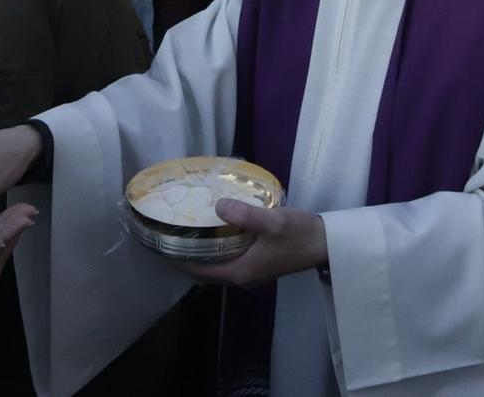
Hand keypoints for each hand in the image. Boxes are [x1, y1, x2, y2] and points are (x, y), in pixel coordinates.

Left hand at [175, 200, 327, 290]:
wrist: (325, 244)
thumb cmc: (299, 235)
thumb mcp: (272, 222)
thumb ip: (244, 215)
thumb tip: (217, 206)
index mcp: (239, 272)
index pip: (198, 270)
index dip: (176, 260)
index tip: (159, 244)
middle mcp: (241, 276)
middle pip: (203, 270)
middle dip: (185, 255)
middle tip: (170, 232)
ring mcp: (249, 271)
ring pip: (215, 264)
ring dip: (200, 251)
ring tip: (186, 228)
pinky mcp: (256, 264)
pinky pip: (227, 259)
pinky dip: (215, 248)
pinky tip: (214, 228)